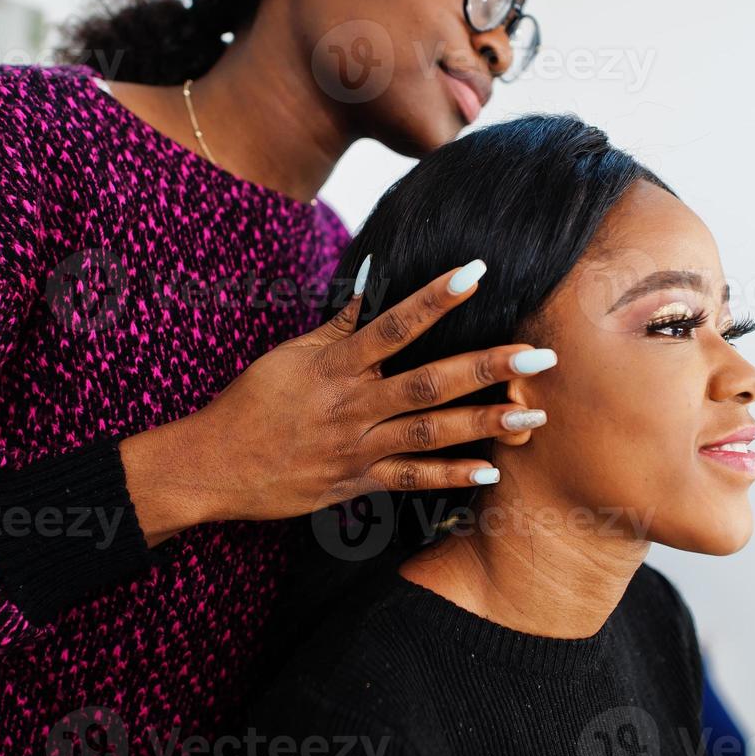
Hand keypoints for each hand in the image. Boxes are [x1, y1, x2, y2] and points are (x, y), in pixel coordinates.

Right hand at [119, 259, 556, 543]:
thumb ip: (338, 325)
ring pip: (431, 432)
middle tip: (541, 356)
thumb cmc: (250, 404)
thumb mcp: (290, 355)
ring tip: (536, 416)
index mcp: (337, 364)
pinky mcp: (356, 482)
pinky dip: (449, 476)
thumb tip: (373, 283)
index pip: (396, 324)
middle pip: (432, 381)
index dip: (436, 298)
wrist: (213, 466)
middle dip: (489, 368)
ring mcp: (358, 446)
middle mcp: (354, 404)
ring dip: (486, 424)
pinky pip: (411, 480)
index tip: (477, 273)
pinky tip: (490, 470)